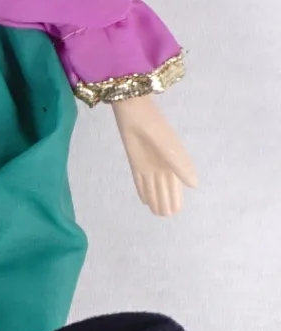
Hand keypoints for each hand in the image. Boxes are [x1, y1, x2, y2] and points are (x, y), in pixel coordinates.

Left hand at [112, 95, 197, 216]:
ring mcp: (148, 163)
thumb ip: (180, 165)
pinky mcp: (135, 161)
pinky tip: (144, 200)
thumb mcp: (169, 148)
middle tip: (167, 216)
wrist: (134, 114)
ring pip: (153, 185)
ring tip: (157, 213)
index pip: (176, 183)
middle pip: (164, 186)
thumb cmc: (154, 128)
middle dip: (166, 200)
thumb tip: (194, 185)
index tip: (177, 211)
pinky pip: (140, 179)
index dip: (177, 196)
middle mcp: (162, 164)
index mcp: (175, 160)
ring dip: (155, 198)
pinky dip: (142, 189)